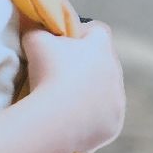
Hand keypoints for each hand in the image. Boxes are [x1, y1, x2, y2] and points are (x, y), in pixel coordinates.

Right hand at [20, 15, 125, 152]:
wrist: (57, 120)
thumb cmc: (47, 73)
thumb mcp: (35, 41)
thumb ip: (37, 30)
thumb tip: (34, 27)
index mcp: (101, 47)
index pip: (97, 30)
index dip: (81, 33)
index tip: (64, 42)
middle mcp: (115, 71)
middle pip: (103, 63)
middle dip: (86, 66)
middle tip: (61, 74)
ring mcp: (118, 100)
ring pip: (106, 92)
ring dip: (91, 93)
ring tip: (66, 101)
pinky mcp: (114, 125)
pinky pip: (105, 118)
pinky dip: (91, 118)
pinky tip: (73, 120)